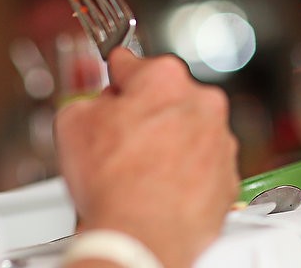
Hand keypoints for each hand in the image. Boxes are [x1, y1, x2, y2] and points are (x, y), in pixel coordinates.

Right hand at [54, 48, 239, 267]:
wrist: (142, 235)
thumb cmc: (113, 183)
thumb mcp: (73, 123)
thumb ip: (89, 100)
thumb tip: (96, 103)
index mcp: (165, 78)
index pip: (135, 65)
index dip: (117, 78)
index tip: (116, 79)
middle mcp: (202, 102)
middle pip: (167, 99)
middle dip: (145, 115)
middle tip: (120, 142)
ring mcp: (220, 139)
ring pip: (188, 133)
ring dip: (168, 145)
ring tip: (139, 173)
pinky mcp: (228, 175)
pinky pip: (203, 166)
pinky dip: (185, 175)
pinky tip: (159, 190)